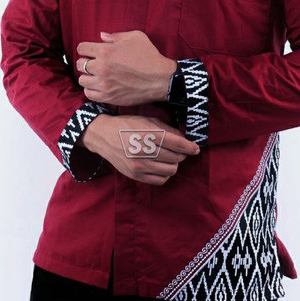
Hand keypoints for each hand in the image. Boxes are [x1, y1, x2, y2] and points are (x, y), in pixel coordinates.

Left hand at [75, 30, 175, 106]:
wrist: (160, 79)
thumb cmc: (149, 56)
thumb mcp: (136, 37)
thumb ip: (116, 35)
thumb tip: (102, 36)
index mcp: (105, 51)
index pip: (82, 48)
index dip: (86, 48)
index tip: (91, 51)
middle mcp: (101, 68)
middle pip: (80, 64)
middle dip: (86, 62)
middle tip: (94, 63)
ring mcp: (104, 84)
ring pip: (82, 80)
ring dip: (88, 77)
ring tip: (96, 76)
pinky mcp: (108, 97)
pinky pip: (89, 94)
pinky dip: (91, 90)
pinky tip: (99, 86)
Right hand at [81, 114, 199, 185]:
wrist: (103, 136)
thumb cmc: (127, 126)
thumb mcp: (148, 121)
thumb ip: (168, 130)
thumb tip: (185, 139)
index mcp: (149, 134)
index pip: (178, 144)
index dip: (190, 147)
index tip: (196, 148)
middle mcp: (144, 151)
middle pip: (176, 158)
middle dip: (181, 154)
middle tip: (178, 151)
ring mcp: (139, 165)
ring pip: (171, 170)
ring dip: (174, 164)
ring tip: (169, 158)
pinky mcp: (135, 175)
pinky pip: (160, 180)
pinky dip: (165, 174)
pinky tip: (161, 166)